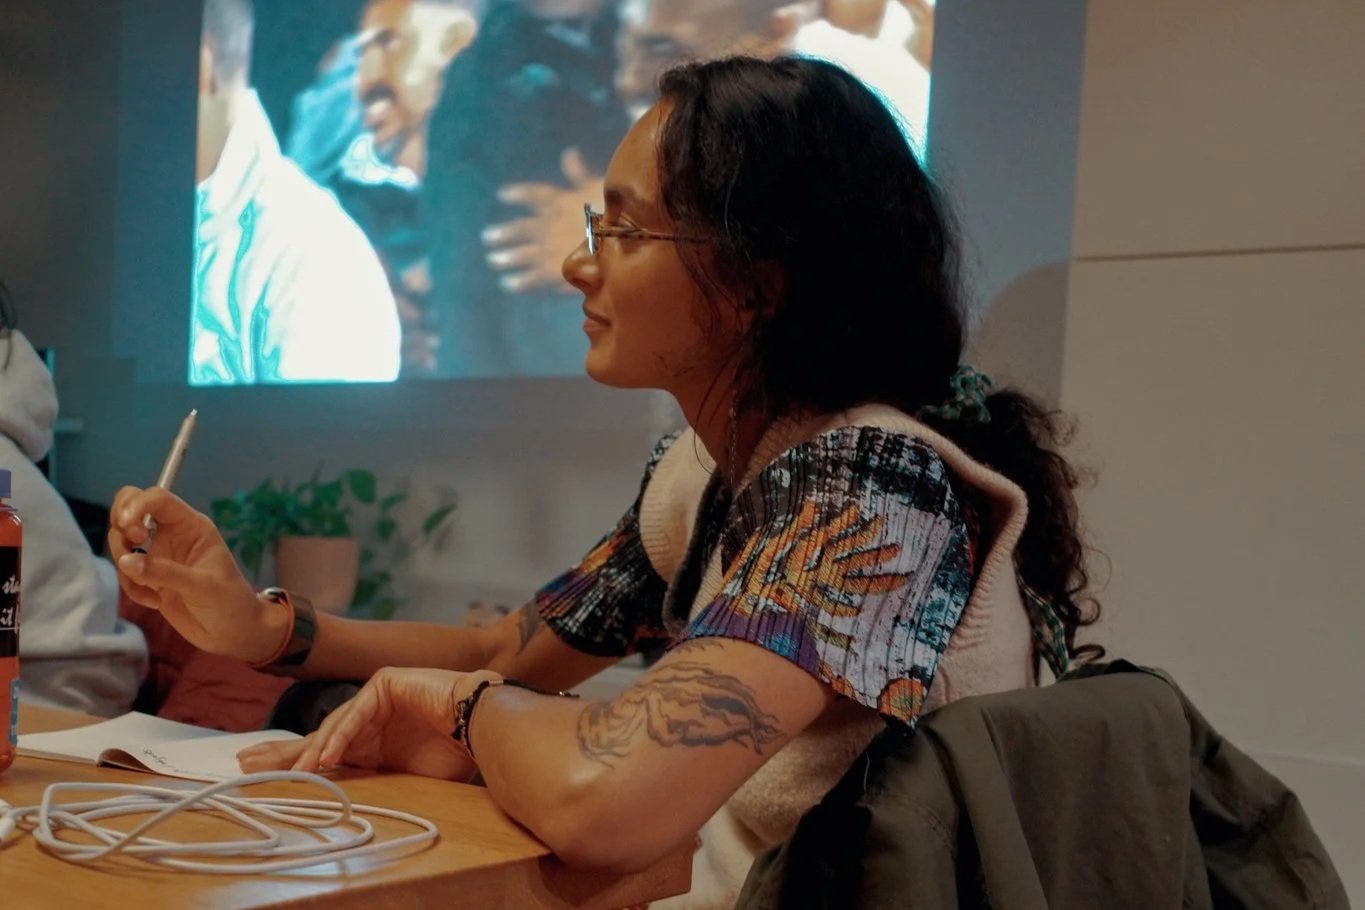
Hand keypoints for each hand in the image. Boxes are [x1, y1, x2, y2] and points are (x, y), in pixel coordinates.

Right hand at [108, 486, 277, 661]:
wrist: (232, 632)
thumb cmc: (229, 602)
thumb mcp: (202, 586)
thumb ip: (164, 572)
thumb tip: (125, 561)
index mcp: (191, 526)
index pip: (158, 499)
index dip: (137, 504)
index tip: (128, 526)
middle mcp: (171, 534)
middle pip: (129, 508)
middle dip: (121, 525)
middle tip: (132, 546)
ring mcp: (157, 555)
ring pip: (122, 541)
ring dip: (125, 564)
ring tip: (148, 589)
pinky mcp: (148, 577)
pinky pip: (125, 572)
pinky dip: (131, 587)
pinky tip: (154, 602)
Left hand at [237, 667, 494, 780]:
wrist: (483, 725)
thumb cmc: (454, 752)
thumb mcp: (405, 777)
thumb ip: (371, 779)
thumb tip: (333, 796)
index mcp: (372, 741)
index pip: (326, 751)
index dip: (294, 761)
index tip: (260, 774)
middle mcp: (368, 717)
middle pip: (318, 735)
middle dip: (282, 750)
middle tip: (246, 761)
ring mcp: (375, 696)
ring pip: (334, 725)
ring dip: (312, 749)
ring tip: (293, 770)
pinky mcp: (384, 682)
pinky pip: (356, 713)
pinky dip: (341, 735)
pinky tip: (327, 756)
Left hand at [482, 147, 602, 293]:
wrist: (618, 244)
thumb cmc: (613, 212)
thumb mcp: (597, 186)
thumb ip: (579, 173)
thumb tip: (568, 152)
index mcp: (558, 202)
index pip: (534, 195)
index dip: (518, 194)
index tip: (502, 195)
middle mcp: (548, 225)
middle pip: (521, 229)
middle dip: (504, 233)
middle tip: (487, 237)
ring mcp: (549, 249)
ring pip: (522, 253)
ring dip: (506, 257)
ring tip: (493, 260)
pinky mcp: (554, 271)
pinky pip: (532, 278)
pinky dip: (519, 281)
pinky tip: (507, 284)